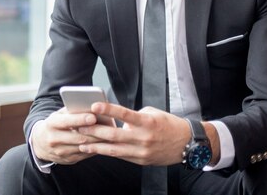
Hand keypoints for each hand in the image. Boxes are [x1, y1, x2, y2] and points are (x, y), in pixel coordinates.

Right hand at [30, 107, 112, 164]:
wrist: (40, 143)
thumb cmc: (54, 124)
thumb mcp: (58, 115)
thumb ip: (70, 110)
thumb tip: (88, 106)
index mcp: (51, 124)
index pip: (66, 122)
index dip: (80, 119)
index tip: (93, 116)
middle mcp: (54, 139)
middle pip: (78, 137)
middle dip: (94, 132)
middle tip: (109, 128)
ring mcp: (60, 152)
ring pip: (83, 147)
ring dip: (98, 142)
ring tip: (110, 135)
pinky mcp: (67, 160)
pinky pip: (84, 154)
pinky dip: (95, 148)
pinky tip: (103, 143)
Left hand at [75, 103, 190, 165]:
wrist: (186, 144)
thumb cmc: (168, 124)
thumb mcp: (152, 113)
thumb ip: (134, 116)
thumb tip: (116, 118)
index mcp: (147, 122)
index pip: (125, 114)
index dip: (109, 109)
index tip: (94, 105)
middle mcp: (144, 137)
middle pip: (114, 135)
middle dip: (95, 131)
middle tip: (80, 126)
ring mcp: (142, 151)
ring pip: (114, 150)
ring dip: (96, 146)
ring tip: (82, 143)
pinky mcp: (141, 160)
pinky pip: (120, 156)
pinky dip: (107, 152)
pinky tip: (96, 149)